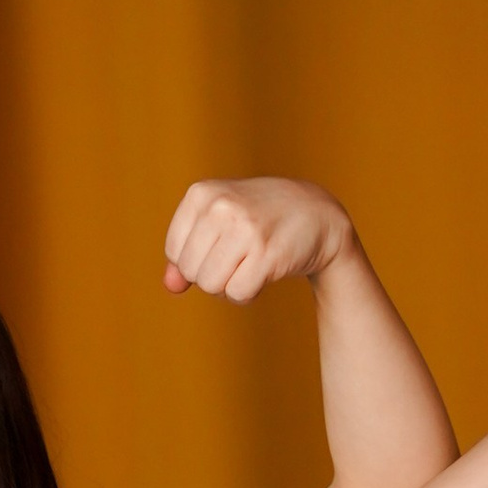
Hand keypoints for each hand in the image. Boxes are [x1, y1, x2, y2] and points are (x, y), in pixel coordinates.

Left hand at [162, 177, 352, 301]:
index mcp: (201, 193)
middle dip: (211, 275)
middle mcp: (221, 206)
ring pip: (211, 285)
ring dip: (229, 286)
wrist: (317, 214)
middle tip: (238, 257)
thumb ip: (188, 253)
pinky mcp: (266, 253)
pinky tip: (261, 273)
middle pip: (191, 271)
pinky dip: (247, 294)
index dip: (195, 260)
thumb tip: (171, 286)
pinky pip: (237, 294)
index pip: (174, 252)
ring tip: (249, 264)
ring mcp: (245, 229)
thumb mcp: (218, 224)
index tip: (219, 246)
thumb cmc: (259, 220)